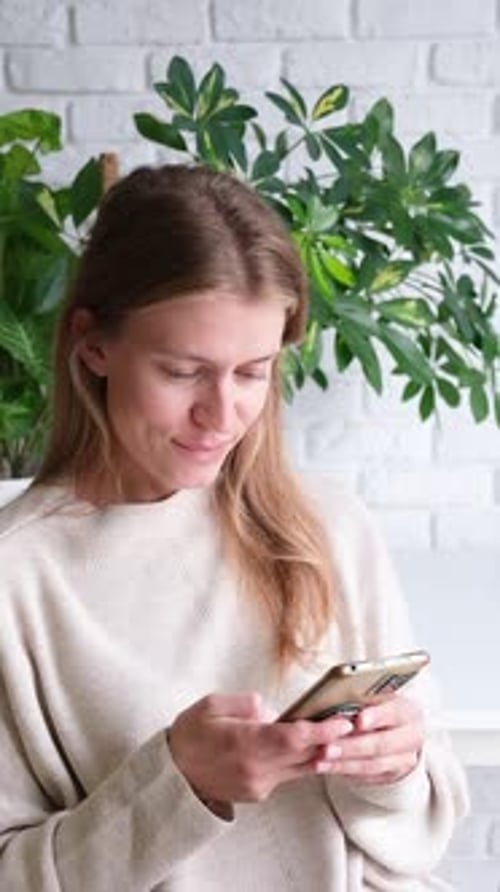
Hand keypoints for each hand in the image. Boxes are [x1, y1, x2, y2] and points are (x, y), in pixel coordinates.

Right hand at [168, 692, 352, 806]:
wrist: (173, 774)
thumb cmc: (190, 734)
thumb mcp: (212, 704)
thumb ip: (247, 704)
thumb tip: (274, 711)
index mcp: (244, 743)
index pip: (294, 738)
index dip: (323, 730)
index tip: (343, 721)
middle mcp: (256, 769)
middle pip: (304, 755)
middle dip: (331, 739)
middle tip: (352, 722)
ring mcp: (258, 785)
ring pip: (300, 767)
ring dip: (320, 751)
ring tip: (338, 733)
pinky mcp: (258, 793)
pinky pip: (287, 774)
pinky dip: (300, 760)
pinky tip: (309, 747)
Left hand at [314, 695, 423, 784]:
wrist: (399, 730)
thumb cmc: (381, 708)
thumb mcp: (377, 698)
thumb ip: (362, 701)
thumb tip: (336, 706)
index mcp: (408, 711)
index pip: (394, 713)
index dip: (377, 717)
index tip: (358, 720)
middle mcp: (411, 737)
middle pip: (381, 744)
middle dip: (351, 747)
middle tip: (327, 748)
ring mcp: (404, 759)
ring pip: (372, 764)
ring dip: (343, 764)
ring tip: (321, 762)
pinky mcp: (392, 775)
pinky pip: (367, 777)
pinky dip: (344, 772)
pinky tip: (327, 767)